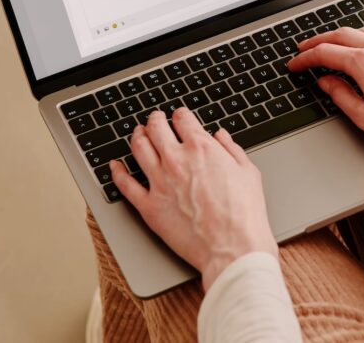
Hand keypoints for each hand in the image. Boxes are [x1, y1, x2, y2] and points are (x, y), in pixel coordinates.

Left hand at [110, 109, 276, 290]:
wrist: (232, 248)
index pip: (182, 119)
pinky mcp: (149, 207)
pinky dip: (117, 172)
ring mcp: (159, 183)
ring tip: (138, 134)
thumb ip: (231, 149)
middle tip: (155, 120)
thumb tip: (221, 136)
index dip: (180, 115)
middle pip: (156, 128)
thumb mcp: (248, 172)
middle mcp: (176, 160)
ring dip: (137, 137)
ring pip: (138, 149)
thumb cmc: (244, 214)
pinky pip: (125, 185)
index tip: (180, 117)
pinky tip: (115, 166)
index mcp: (201, 148)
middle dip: (155, 120)